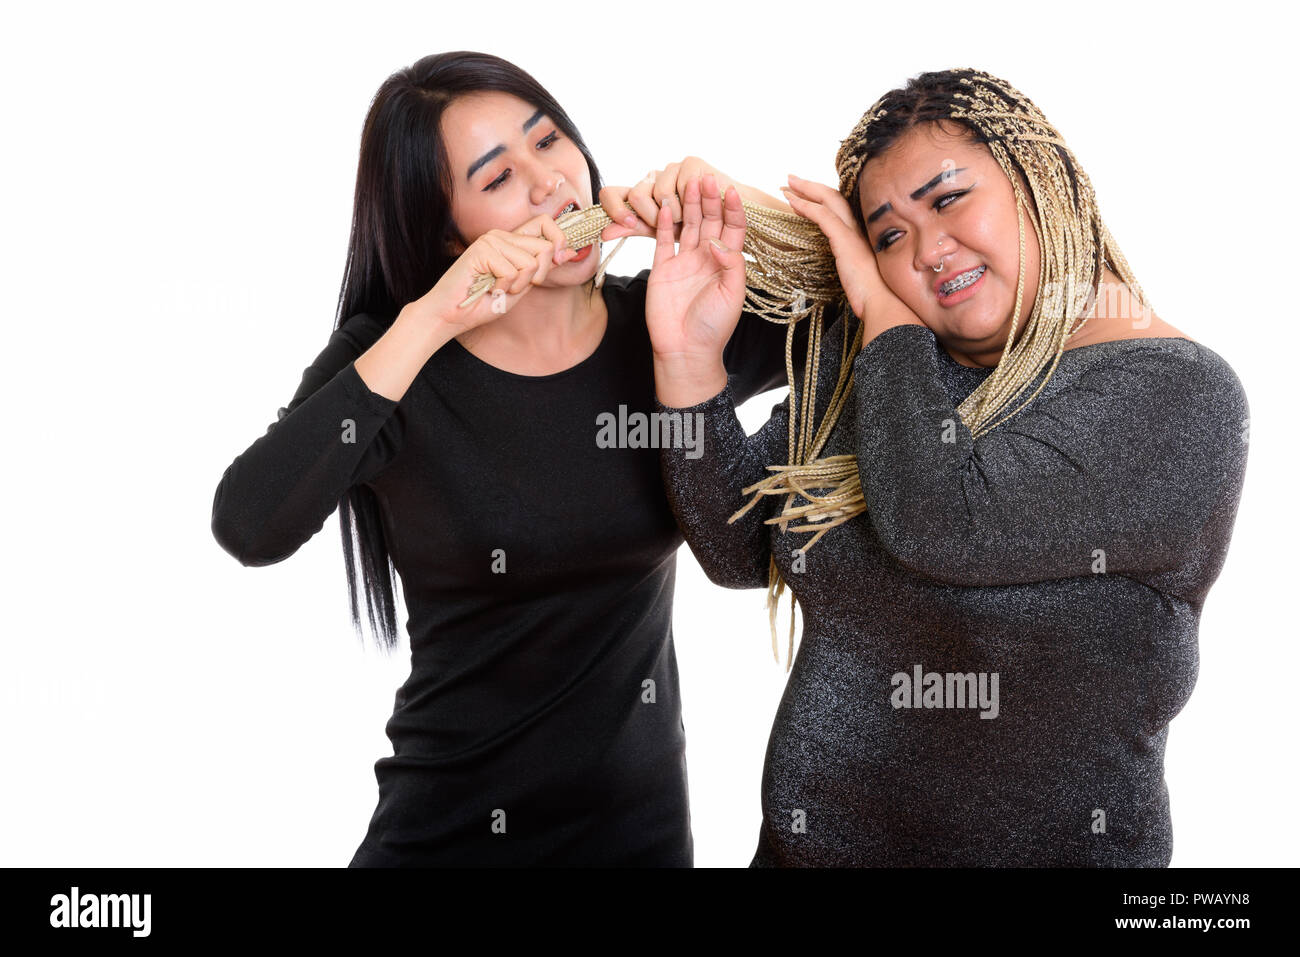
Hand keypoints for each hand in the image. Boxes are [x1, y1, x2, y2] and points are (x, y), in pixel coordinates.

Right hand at [406, 213, 576, 335]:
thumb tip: (569, 252)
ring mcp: (491, 240)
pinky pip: (512, 271)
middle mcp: (501, 236)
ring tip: (498, 289)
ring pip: (530, 262)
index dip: (559, 241)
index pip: (545, 223)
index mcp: (511, 241)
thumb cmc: (482, 303)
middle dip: (539, 275)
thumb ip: (541, 269)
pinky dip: (503, 288)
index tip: (558, 261)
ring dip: (518, 285)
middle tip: (516, 288)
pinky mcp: (482, 250)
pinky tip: (488, 289)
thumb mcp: (520, 287)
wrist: (450, 315)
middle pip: (544, 247)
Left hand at [598, 157, 739, 242]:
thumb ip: (632, 228)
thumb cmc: (697, 230)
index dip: (613, 209)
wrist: (732, 224)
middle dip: (650, 218)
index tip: (628, 224)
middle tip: (669, 226)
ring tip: (689, 218)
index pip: (611, 193)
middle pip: (633, 195)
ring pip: (655, 194)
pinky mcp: (690, 164)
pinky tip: (700, 207)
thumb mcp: (660, 232)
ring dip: (673, 216)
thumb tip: (603, 232)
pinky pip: (676, 190)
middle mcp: (653, 177)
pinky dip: (687, 207)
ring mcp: (671, 168)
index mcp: (642, 192)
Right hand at [645, 174, 746, 405]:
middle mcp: (706, 258)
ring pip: (687, 225)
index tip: (731, 191)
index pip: (733, 228)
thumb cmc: (713, 326)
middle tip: (707, 177)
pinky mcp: (662, 268)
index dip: (733, 209)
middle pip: (709, 220)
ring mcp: (683, 261)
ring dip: (689, 204)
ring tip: (689, 182)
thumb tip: (718, 239)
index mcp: (727, 263)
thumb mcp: (732, 295)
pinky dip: (663, 222)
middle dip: (710, 198)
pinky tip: (665, 204)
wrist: (685, 350)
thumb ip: (731, 264)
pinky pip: (662, 240)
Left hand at [780, 174, 891, 322]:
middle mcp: (860, 226)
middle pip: (833, 196)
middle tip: (790, 180)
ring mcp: (853, 231)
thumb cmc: (873, 293)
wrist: (883, 302)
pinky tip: (792, 202)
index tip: (802, 192)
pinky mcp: (845, 240)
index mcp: (863, 231)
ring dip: (804, 190)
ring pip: (827, 200)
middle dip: (810, 186)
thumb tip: (844, 265)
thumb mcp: (860, 272)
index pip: (840, 205)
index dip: (821, 195)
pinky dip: (805, 206)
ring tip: (786, 185)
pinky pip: (822, 216)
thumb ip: (851, 261)